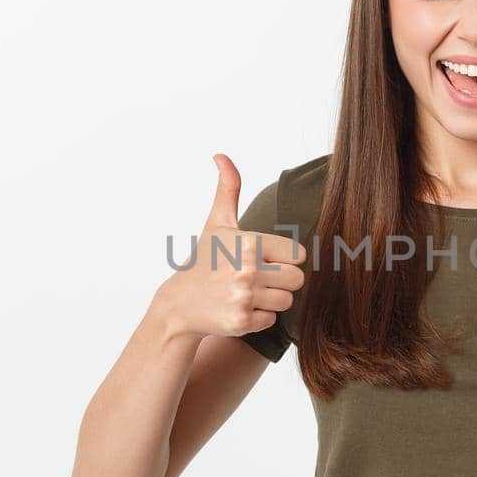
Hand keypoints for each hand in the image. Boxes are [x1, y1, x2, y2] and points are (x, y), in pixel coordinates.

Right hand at [155, 153, 306, 339]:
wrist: (179, 304)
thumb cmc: (203, 260)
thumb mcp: (217, 224)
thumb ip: (228, 189)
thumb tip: (221, 155)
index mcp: (248, 243)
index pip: (298, 255)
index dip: (283, 258)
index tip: (263, 259)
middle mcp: (247, 270)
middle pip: (296, 280)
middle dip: (280, 280)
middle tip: (254, 278)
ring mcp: (243, 297)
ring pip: (286, 301)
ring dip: (270, 300)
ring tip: (246, 292)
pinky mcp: (241, 321)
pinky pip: (272, 320)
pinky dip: (258, 317)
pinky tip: (238, 307)